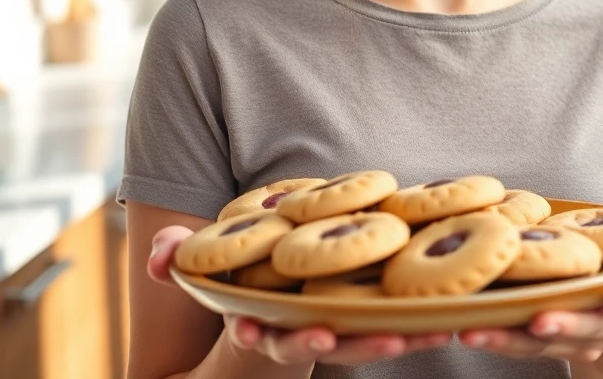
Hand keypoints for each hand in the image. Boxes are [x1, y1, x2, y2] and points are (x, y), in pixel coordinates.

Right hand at [149, 226, 451, 366]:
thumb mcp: (206, 269)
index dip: (253, 334)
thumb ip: (177, 256)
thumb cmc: (241, 278)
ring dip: (385, 340)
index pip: (254, 332)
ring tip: (413, 333)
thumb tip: (157, 256)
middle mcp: (297, 333)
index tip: (251, 331)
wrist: (275, 293)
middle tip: (343, 338)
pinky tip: (445, 318)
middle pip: (313, 345)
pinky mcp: (364, 319)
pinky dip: (415, 325)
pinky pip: (390, 326)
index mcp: (259, 320)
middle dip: (330, 345)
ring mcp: (334, 330)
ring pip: (361, 341)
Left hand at [458, 209, 602, 364]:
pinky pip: (517, 345)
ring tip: (477, 329)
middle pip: (587, 329)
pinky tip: (462, 326)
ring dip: (510, 338)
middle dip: (565, 326)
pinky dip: (493, 337)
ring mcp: (572, 339)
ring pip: (543, 344)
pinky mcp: (539, 343)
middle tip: (540, 321)